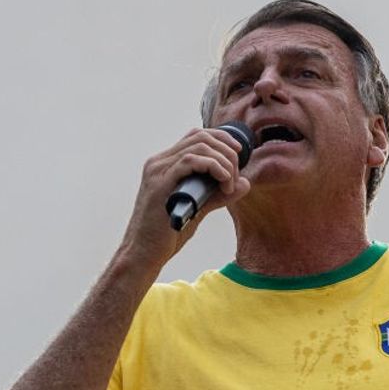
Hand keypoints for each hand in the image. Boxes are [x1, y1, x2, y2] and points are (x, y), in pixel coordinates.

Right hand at [117, 127, 251, 270]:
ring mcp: (158, 171)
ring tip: (229, 184)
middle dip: (227, 152)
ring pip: (199, 146)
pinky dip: (214, 167)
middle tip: (235, 177)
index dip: (221, 139)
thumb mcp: (198, 209)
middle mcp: (159, 162)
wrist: (143, 253)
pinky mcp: (160, 183)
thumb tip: (244, 183)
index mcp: (165, 164)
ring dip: (223, 162)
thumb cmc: (167, 234)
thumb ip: (218, 194)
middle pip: (201, 137)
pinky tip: (222, 183)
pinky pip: (191, 161)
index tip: (239, 153)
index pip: (196, 136)